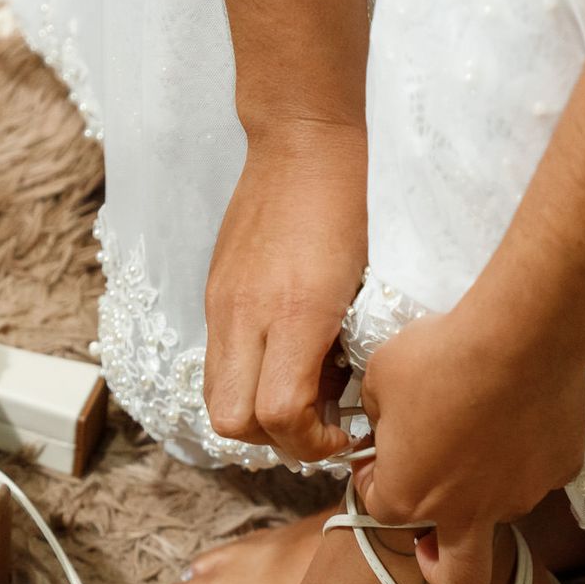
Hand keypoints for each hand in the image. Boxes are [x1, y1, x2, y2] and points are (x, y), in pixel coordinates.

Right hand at [202, 121, 366, 462]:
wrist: (302, 140)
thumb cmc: (354, 206)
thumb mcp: (370, 284)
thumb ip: (349, 347)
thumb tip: (341, 400)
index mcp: (295, 313)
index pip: (278, 416)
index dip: (311, 443)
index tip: (342, 436)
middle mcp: (246, 315)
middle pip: (232, 423)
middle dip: (276, 440)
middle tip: (319, 426)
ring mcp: (222, 305)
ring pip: (215, 399)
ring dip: (255, 416)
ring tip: (302, 394)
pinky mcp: (214, 294)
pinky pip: (217, 362)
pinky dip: (246, 380)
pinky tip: (284, 357)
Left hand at [352, 302, 584, 583]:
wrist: (520, 338)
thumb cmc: (442, 357)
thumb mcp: (381, 377)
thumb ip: (380, 412)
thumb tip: (390, 417)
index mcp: (409, 497)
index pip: (381, 507)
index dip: (376, 479)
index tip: (381, 455)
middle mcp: (465, 513)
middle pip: (458, 578)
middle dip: (441, 571)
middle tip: (432, 543)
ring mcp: (519, 497)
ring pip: (500, 509)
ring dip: (486, 485)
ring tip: (486, 428)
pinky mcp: (560, 471)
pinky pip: (541, 470)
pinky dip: (531, 453)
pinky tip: (524, 414)